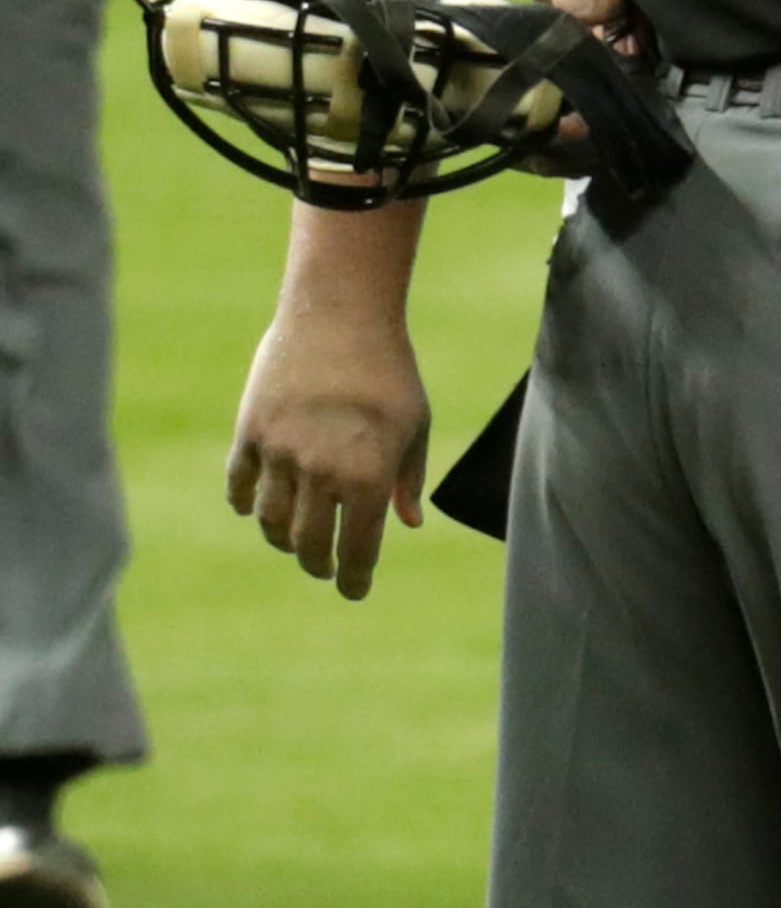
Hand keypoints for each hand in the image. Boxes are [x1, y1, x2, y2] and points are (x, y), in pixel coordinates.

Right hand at [227, 296, 430, 598]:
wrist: (340, 316)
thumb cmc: (389, 372)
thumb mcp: (414, 424)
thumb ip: (407, 479)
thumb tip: (408, 524)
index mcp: (367, 476)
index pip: (358, 549)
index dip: (355, 577)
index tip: (354, 591)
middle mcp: (320, 473)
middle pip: (308, 546)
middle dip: (319, 565)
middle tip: (325, 568)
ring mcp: (280, 455)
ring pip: (271, 523)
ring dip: (283, 540)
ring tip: (297, 542)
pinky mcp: (250, 433)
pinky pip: (239, 487)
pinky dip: (246, 505)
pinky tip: (257, 509)